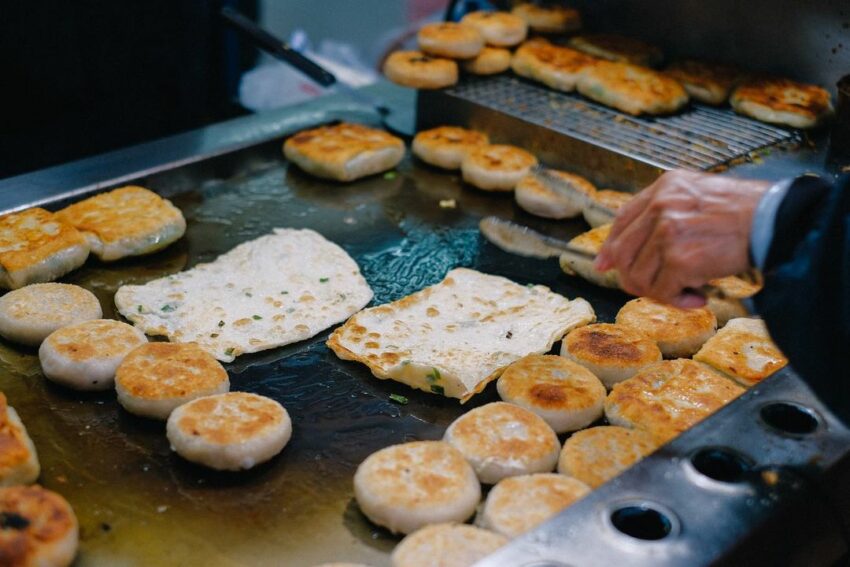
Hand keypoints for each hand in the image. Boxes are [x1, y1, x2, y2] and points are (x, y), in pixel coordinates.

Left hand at [595, 170, 769, 307]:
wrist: (774, 221)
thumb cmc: (743, 214)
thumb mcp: (697, 196)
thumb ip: (664, 215)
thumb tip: (629, 249)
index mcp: (664, 188)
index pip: (623, 220)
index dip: (611, 247)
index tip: (604, 265)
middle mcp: (661, 206)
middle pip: (624, 254)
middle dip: (635, 278)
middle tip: (658, 288)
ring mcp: (667, 232)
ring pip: (639, 278)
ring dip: (661, 292)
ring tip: (687, 291)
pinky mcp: (679, 259)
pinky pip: (662, 292)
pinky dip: (678, 301)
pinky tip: (698, 297)